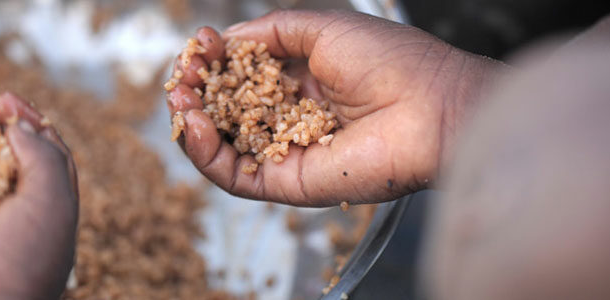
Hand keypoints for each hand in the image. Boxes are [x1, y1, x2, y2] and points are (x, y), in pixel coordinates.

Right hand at [168, 10, 503, 205]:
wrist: (430, 106)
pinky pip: (235, 175)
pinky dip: (205, 154)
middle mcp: (293, 118)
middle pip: (227, 112)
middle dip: (197, 92)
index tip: (200, 46)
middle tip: (181, 75)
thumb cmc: (390, 61)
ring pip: (224, 146)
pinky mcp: (288, 183)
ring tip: (179, 99)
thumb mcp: (322, 28)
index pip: (243, 77)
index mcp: (304, 81)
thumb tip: (227, 39)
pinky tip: (192, 125)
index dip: (216, 62)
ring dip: (191, 123)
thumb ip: (271, 32)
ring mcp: (288, 152)